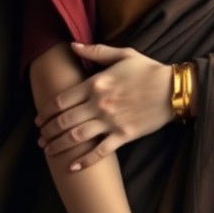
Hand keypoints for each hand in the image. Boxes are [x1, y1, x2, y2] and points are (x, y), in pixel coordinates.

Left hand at [35, 43, 174, 170]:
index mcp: (96, 84)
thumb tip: (73, 46)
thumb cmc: (149, 70)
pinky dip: (84, 161)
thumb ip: (96, 51)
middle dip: (47, 132)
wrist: (174, 89)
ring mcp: (111, 122)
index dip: (46, 112)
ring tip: (48, 151)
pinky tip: (72, 167)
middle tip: (40, 138)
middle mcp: (99, 104)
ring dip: (58, 146)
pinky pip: (100, 151)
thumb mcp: (124, 54)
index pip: (62, 100)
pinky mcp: (123, 135)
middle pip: (64, 121)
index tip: (39, 119)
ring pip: (76, 137)